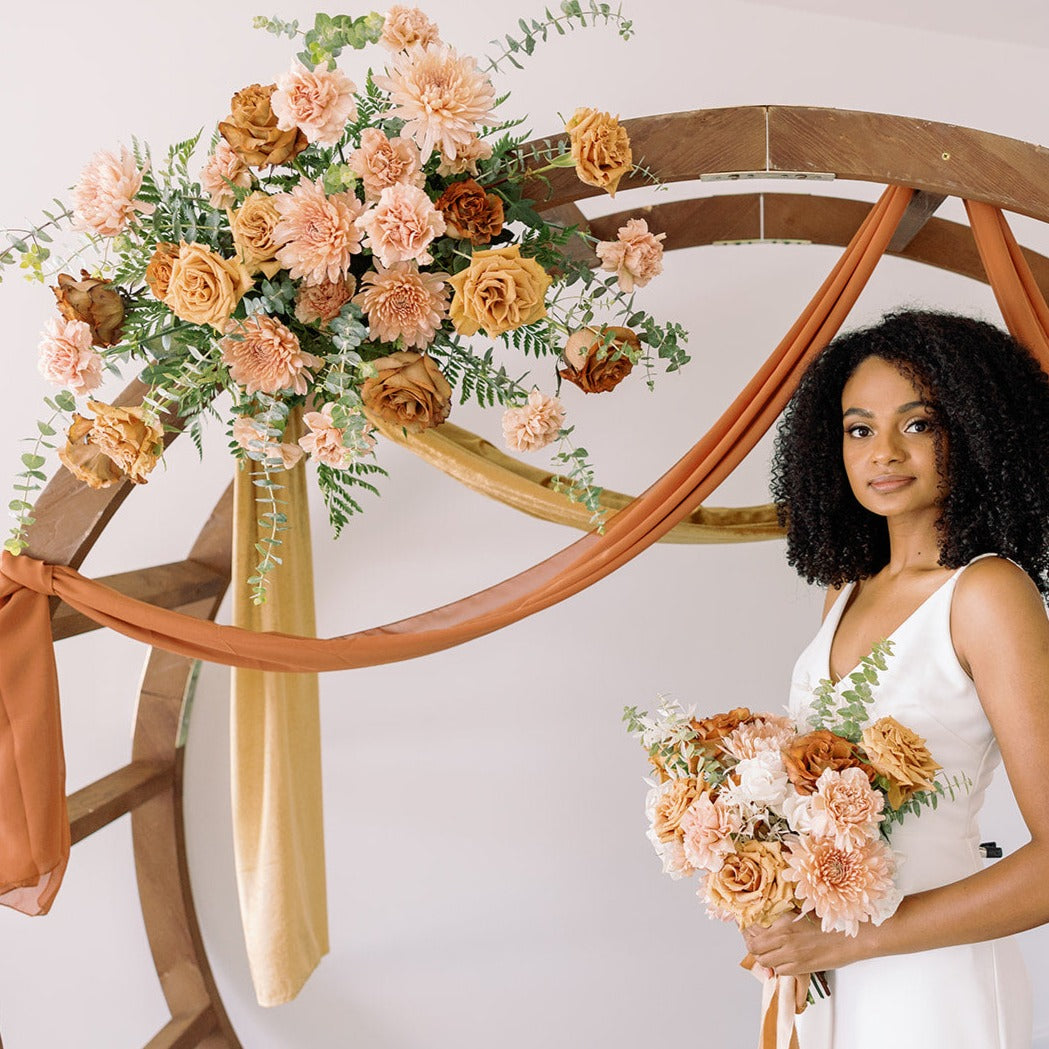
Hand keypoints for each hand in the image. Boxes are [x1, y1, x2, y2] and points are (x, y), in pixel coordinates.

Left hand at [742, 911, 865, 975]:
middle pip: (755, 948)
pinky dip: (780, 968)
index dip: (749, 934)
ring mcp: (792, 954)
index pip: (753, 930)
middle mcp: (784, 936)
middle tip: (760, 948)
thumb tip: (768, 925)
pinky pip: (780, 971)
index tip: (751, 935)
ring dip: (767, 960)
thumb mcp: (801, 913)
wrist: (851, 938)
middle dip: (755, 949)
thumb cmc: (829, 924)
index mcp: (783, 920)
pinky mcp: (801, 968)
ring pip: (765, 962)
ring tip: (775, 955)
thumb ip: (783, 920)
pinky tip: (788, 961)